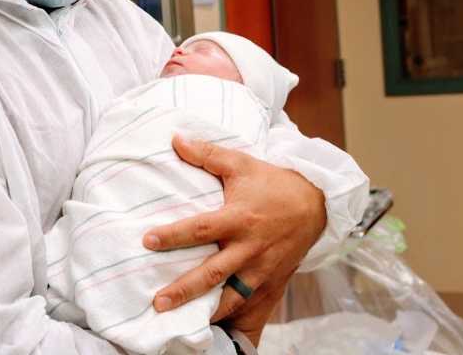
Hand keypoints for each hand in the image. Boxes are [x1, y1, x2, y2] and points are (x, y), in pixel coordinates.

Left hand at [142, 135, 325, 343]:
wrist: (315, 204)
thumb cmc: (272, 183)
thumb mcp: (241, 164)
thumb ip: (207, 154)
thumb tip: (175, 139)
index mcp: (239, 219)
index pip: (201, 229)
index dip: (174, 235)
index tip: (147, 240)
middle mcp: (249, 248)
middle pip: (213, 273)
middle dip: (185, 290)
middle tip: (158, 302)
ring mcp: (261, 268)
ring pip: (232, 296)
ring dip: (206, 310)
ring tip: (179, 323)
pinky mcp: (271, 281)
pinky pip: (249, 304)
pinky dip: (230, 315)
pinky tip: (209, 324)